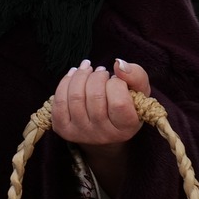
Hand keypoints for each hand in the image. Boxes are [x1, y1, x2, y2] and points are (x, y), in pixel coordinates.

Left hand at [54, 58, 149, 194]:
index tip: (115, 79)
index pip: (119, 102)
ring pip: (75, 96)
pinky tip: (74, 74)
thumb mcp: (139, 91)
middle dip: (97, 76)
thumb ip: (136, 76)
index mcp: (126, 128)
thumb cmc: (126, 104)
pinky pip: (59, 101)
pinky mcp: (62, 129)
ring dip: (81, 75)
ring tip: (88, 69)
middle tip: (101, 71)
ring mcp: (81, 133)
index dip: (116, 84)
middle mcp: (103, 135)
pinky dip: (66, 82)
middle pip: (94, 96)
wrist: (104, 125)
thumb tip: (118, 63)